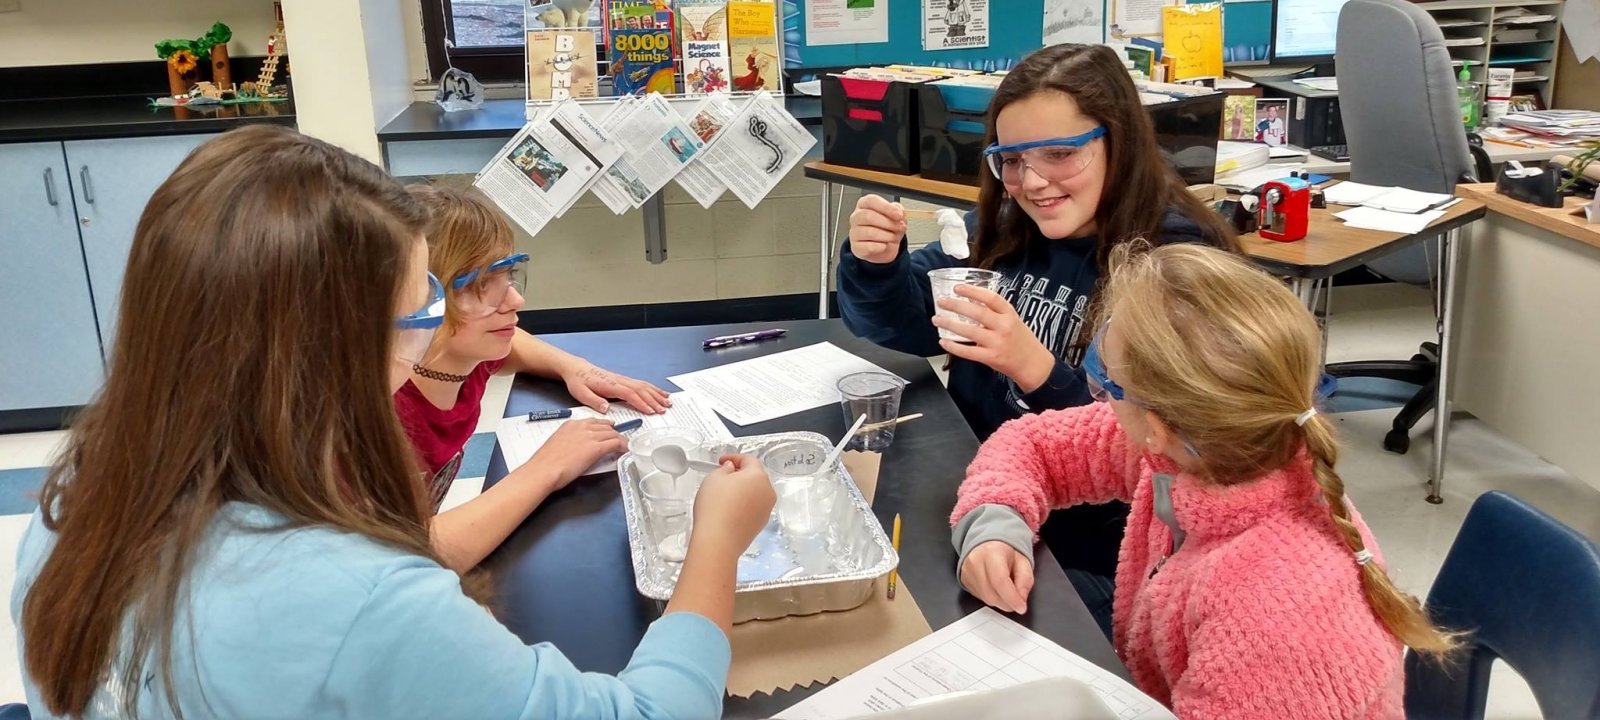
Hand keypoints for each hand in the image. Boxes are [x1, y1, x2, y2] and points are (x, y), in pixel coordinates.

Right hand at [519, 419, 626, 492]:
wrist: (544, 469)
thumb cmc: (545, 462)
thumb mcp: (556, 444)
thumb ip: (568, 442)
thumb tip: (575, 448)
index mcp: (570, 425)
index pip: (593, 422)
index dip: (603, 426)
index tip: (607, 430)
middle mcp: (582, 427)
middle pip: (605, 427)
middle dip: (613, 433)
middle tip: (619, 439)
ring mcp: (590, 437)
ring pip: (613, 434)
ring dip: (620, 440)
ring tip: (624, 445)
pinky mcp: (597, 448)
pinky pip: (616, 443)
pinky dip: (623, 446)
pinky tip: (625, 450)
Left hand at [562, 363, 671, 414]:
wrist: (576, 369)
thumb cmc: (578, 381)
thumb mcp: (580, 393)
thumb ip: (594, 401)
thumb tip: (606, 409)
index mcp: (610, 385)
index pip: (630, 394)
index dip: (642, 403)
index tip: (651, 411)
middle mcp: (619, 380)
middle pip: (641, 389)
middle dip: (654, 400)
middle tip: (664, 409)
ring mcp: (622, 379)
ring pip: (644, 386)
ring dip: (656, 394)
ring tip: (668, 402)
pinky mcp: (623, 380)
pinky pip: (641, 384)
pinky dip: (653, 388)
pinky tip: (659, 393)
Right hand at [689, 454, 775, 558]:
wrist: (718, 541)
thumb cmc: (716, 509)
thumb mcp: (714, 478)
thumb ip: (725, 468)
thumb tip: (730, 469)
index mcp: (758, 476)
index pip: (749, 459)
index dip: (733, 457)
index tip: (723, 461)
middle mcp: (767, 492)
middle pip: (755, 476)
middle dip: (739, 474)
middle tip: (722, 476)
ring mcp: (766, 510)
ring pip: (755, 493)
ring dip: (742, 491)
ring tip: (722, 496)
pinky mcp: (760, 524)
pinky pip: (753, 508)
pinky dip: (743, 505)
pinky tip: (728, 510)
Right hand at [848, 194, 906, 264]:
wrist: (884, 246)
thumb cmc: (887, 228)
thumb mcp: (896, 216)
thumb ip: (898, 211)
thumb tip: (900, 213)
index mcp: (865, 204)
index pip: (871, 201)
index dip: (886, 207)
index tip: (899, 215)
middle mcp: (857, 217)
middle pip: (868, 216)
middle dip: (888, 223)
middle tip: (900, 227)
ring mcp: (854, 232)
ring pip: (869, 232)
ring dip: (887, 236)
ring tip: (894, 237)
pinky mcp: (856, 247)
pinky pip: (869, 247)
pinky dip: (881, 247)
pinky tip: (885, 245)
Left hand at [932, 285, 1057, 392]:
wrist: (1033, 364)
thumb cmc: (1021, 340)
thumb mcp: (1013, 320)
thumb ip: (995, 312)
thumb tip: (971, 300)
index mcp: (1010, 314)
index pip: (991, 298)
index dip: (973, 291)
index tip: (958, 288)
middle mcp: (1004, 326)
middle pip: (977, 313)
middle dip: (956, 305)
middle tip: (941, 301)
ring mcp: (997, 343)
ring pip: (969, 332)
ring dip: (950, 324)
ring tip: (937, 319)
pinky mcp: (991, 358)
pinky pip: (968, 352)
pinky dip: (954, 347)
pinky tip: (943, 341)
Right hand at [959, 541, 1034, 613]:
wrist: (986, 544)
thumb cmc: (1005, 551)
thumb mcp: (1023, 561)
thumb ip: (1025, 580)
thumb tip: (1021, 599)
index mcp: (992, 552)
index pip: (999, 581)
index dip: (1011, 598)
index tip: (1021, 607)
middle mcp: (975, 562)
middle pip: (991, 594)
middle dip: (1008, 603)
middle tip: (1017, 600)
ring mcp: (967, 572)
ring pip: (986, 599)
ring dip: (1000, 602)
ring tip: (1006, 590)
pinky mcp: (964, 581)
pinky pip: (980, 598)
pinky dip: (992, 598)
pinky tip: (996, 588)